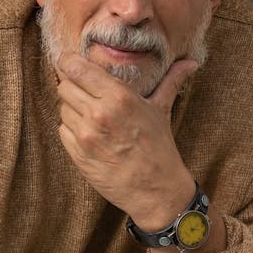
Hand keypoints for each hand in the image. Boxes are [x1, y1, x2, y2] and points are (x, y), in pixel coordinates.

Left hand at [54, 51, 197, 229]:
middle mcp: (99, 113)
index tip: (70, 61)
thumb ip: (171, 81)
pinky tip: (91, 135)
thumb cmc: (159, 147)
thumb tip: (190, 63)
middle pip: (65, 85)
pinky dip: (72, 129)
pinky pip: (62, 129)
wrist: (155, 191)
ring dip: (73, 109)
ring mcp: (85, 135)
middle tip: (88, 93)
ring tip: (94, 117)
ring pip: (62, 107)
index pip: (76, 68)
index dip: (69, 62)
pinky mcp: (76, 153)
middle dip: (73, 86)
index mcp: (119, 97)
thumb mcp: (162, 109)